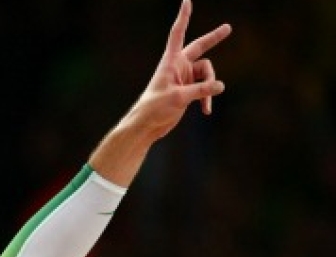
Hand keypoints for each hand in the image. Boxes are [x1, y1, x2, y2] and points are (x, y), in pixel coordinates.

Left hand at [130, 0, 231, 140]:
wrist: (147, 125)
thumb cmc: (155, 108)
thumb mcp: (179, 98)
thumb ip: (200, 90)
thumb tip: (221, 85)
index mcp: (170, 61)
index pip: (178, 34)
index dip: (183, 17)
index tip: (186, 0)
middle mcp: (178, 66)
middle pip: (200, 48)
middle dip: (214, 39)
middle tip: (228, 28)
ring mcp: (184, 77)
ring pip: (208, 74)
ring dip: (209, 88)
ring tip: (205, 104)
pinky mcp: (188, 90)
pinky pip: (206, 88)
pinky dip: (207, 98)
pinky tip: (206, 111)